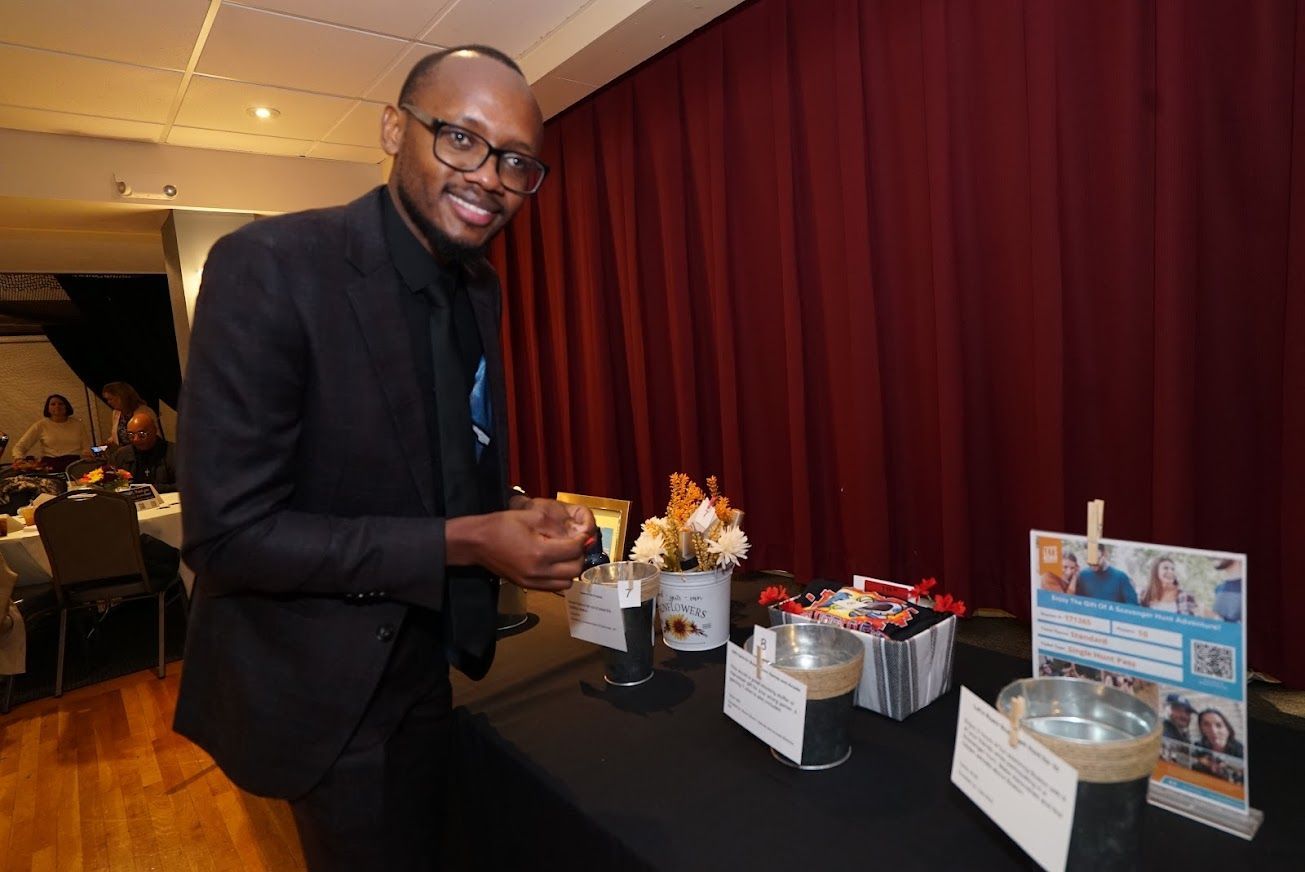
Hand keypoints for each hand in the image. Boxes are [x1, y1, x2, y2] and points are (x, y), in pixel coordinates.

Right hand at [446, 504, 593, 590]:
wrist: (477, 543)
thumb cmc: (502, 526)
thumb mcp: (532, 517)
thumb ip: (557, 526)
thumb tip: (576, 533)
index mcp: (540, 553)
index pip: (574, 550)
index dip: (582, 540)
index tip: (582, 534)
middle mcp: (538, 572)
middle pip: (574, 569)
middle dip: (579, 555)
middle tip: (575, 544)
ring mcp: (532, 582)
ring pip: (567, 582)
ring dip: (571, 568)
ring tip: (565, 554)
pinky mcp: (527, 586)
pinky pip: (554, 587)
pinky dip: (560, 577)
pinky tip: (554, 564)